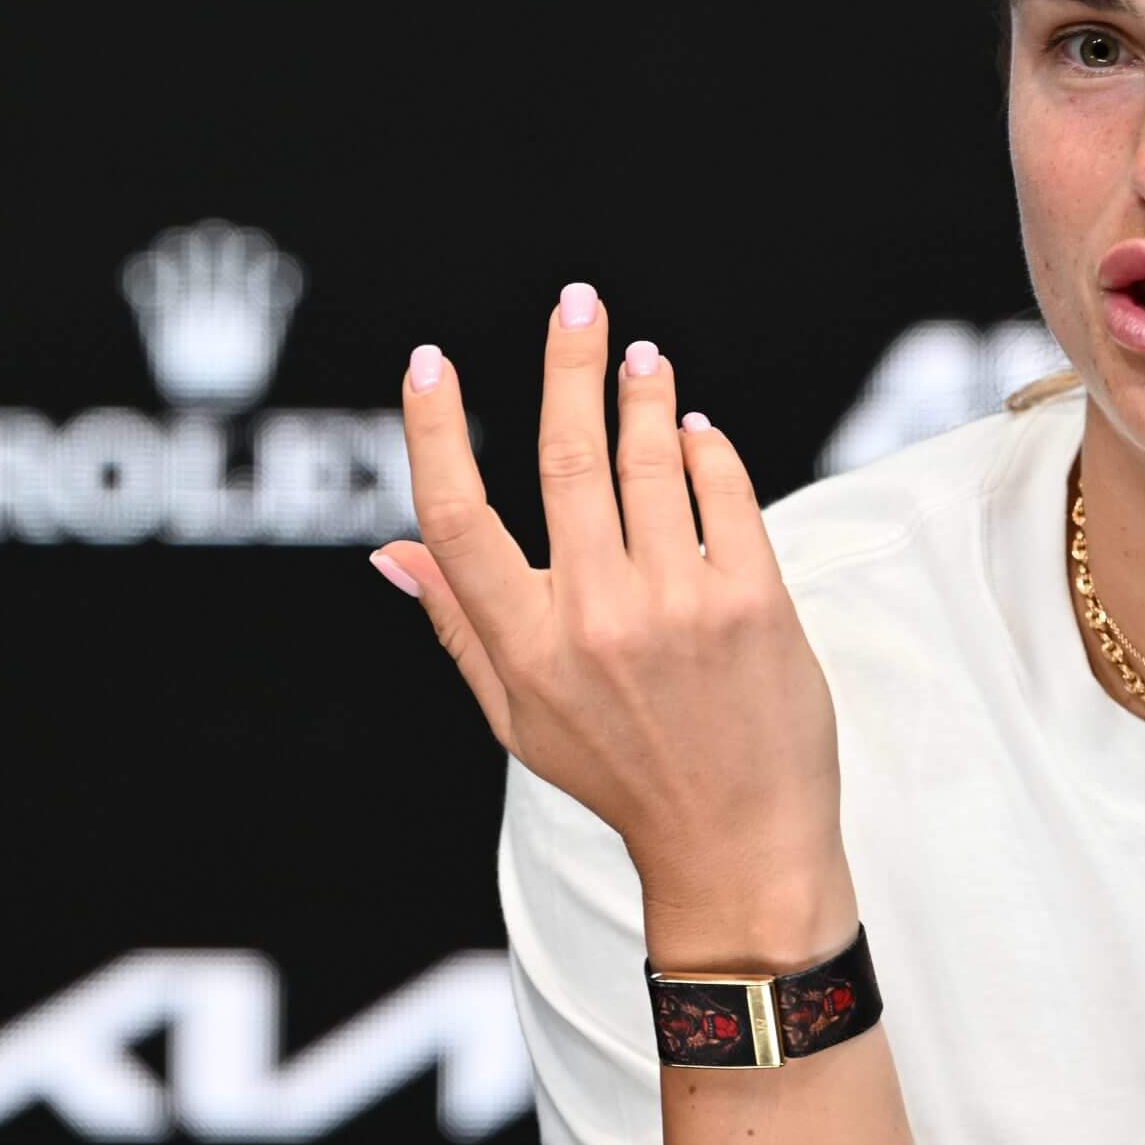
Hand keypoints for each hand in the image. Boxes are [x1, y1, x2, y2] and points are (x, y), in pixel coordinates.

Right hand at [370, 282, 847, 928]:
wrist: (740, 841)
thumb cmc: (626, 777)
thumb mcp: (521, 718)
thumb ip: (459, 626)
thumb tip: (388, 552)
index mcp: (524, 648)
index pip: (457, 519)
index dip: (435, 432)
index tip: (429, 363)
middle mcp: (595, 618)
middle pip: (565, 460)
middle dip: (567, 365)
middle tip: (576, 302)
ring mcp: (680, 605)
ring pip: (650, 461)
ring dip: (642, 393)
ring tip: (640, 354)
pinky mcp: (756, 600)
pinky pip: (726, 493)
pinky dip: (707, 448)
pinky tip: (695, 428)